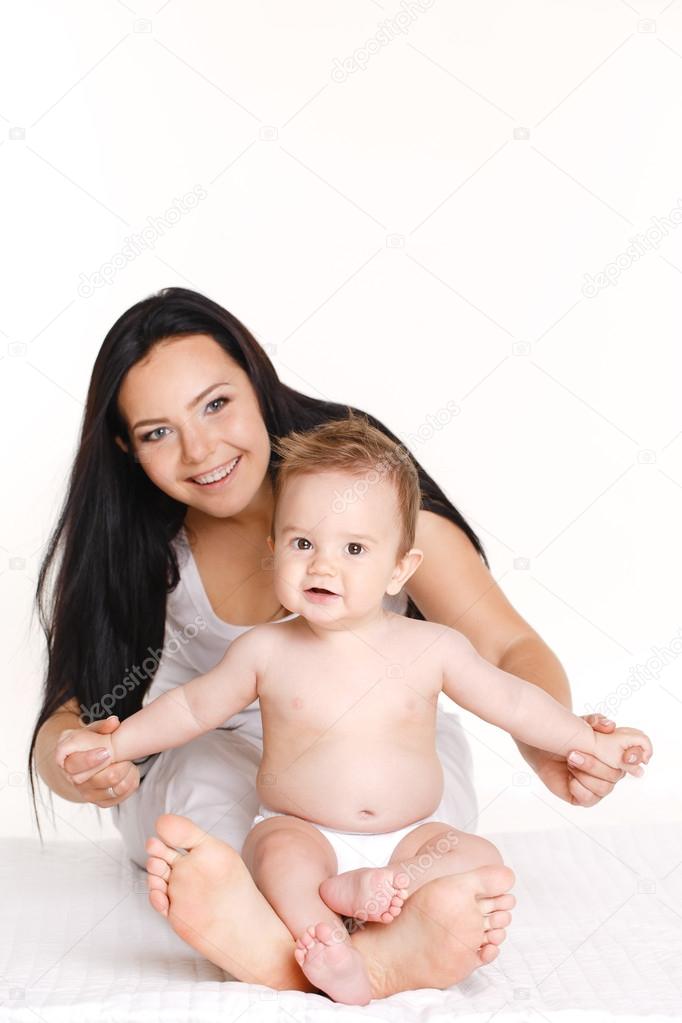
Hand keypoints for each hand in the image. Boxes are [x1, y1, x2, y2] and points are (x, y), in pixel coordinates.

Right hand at [57, 716, 138, 807]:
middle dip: (114, 767)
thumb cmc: (88, 743)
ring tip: (128, 762)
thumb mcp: (92, 731)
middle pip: (94, 781)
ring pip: (111, 790)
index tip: (107, 751)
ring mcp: (87, 793)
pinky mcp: (100, 802)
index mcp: (67, 762)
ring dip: (125, 774)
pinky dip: (130, 784)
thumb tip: (114, 722)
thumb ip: (102, 726)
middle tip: (124, 756)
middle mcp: (74, 781)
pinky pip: (119, 798)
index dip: (90, 760)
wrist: (87, 760)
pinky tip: (131, 772)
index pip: (74, 765)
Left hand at [518, 714, 648, 806]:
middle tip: (572, 753)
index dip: (636, 756)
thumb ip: (596, 722)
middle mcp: (611, 770)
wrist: (542, 741)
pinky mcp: (583, 796)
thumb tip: (610, 725)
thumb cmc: (564, 730)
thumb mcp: (581, 722)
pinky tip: (569, 778)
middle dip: (594, 764)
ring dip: (585, 775)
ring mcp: (597, 784)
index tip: (625, 756)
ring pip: (605, 788)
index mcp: (617, 751)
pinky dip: (579, 789)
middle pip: (616, 775)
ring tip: (569, 761)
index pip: (638, 756)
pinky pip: (589, 800)